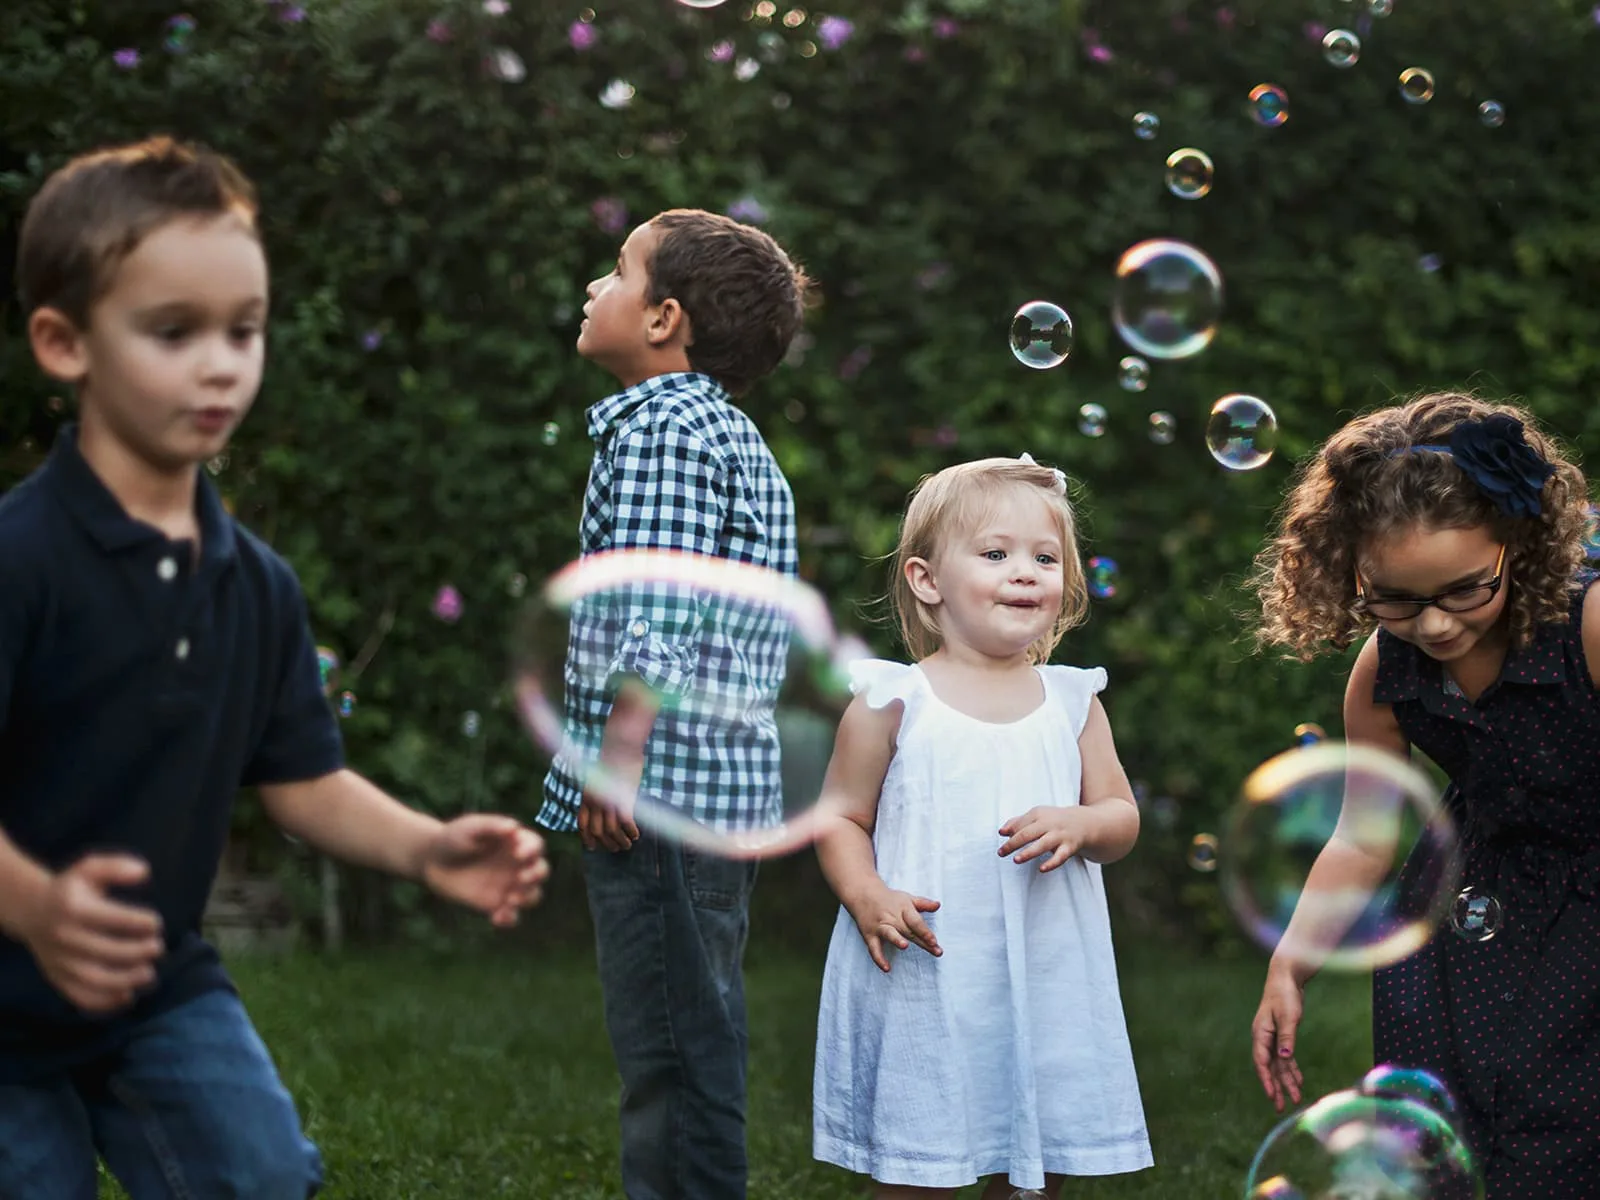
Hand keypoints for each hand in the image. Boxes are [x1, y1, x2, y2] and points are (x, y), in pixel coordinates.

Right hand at [19, 854, 164, 1015]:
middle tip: (158, 948)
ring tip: (150, 975)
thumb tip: (144, 872)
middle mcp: (63, 937)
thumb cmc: (71, 889)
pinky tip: (128, 997)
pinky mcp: (57, 977)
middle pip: (104, 951)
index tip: (157, 923)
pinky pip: (79, 996)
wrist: (32, 910)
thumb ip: (116, 866)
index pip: (110, 918)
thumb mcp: (89, 868)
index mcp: (73, 908)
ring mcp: (58, 961)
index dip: (137, 922)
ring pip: (92, 979)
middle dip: (136, 952)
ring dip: (125, 981)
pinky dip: (104, 1002)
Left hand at [420, 815, 549, 926]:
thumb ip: (491, 825)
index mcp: (516, 843)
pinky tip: (496, 917)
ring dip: (527, 898)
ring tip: (510, 899)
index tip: (518, 854)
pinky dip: (510, 919)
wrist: (433, 861)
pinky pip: (512, 916)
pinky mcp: (497, 905)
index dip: (532, 850)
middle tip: (520, 878)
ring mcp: (509, 886)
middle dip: (535, 876)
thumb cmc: (454, 838)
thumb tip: (514, 828)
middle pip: (541, 871)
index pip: (535, 845)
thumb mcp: (470, 827)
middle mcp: (518, 865)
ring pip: (532, 896)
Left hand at [580, 678, 656, 852]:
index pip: (582, 824)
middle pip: (597, 831)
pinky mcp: (623, 798)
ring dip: (620, 841)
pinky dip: (631, 831)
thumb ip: (598, 792)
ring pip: (611, 830)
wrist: (620, 745)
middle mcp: (594, 801)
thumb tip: (603, 803)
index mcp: (586, 796)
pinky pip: (626, 822)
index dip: (587, 838)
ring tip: (628, 844)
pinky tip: (637, 834)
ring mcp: (608, 800)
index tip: (594, 847)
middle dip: (607, 844)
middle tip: (616, 849)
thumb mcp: (599, 777)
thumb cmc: (613, 757)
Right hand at [846, 887, 940, 972]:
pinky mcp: (870, 935)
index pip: (916, 921)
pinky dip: (879, 958)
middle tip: (935, 950)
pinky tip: (886, 968)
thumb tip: (938, 905)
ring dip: (896, 939)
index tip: (934, 941)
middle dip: (922, 940)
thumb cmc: (889, 900)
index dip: (925, 931)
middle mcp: (892, 918)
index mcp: (903, 909)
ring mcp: (880, 927)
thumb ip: (923, 904)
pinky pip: (874, 948)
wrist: (864, 894)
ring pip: (889, 934)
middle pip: (908, 931)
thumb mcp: (907, 899)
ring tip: (904, 946)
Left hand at [998, 805, 1092, 870]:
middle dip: (1013, 843)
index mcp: (1039, 814)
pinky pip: (1060, 857)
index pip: (1021, 824)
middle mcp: (1049, 823)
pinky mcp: (1070, 847)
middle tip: (1001, 853)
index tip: (1001, 843)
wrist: (1084, 823)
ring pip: (1043, 844)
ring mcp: (1060, 835)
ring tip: (1016, 860)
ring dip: (1029, 852)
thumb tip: (1001, 832)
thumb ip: (1018, 822)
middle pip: (1028, 833)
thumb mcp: (1037, 816)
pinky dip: (1051, 863)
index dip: (1010, 833)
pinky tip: (1041, 869)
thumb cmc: (1054, 821)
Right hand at [1251, 961, 1306, 1111]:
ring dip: (1286, 1081)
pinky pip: (1286, 1057)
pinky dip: (1292, 1069)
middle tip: (1281, 1107)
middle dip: (1276, 1087)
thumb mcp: (1288, 1016)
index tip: (1273, 1095)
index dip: (1267, 1080)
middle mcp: (1264, 1038)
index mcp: (1261, 1033)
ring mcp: (1272, 1037)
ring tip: (1295, 1099)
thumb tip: (1286, 1057)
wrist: (1286, 977)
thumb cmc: (1285, 994)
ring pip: (1278, 1064)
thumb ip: (1286, 1037)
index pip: (1261, 1062)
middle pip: (1270, 1067)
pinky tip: (1298, 1080)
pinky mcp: (1281, 1035)